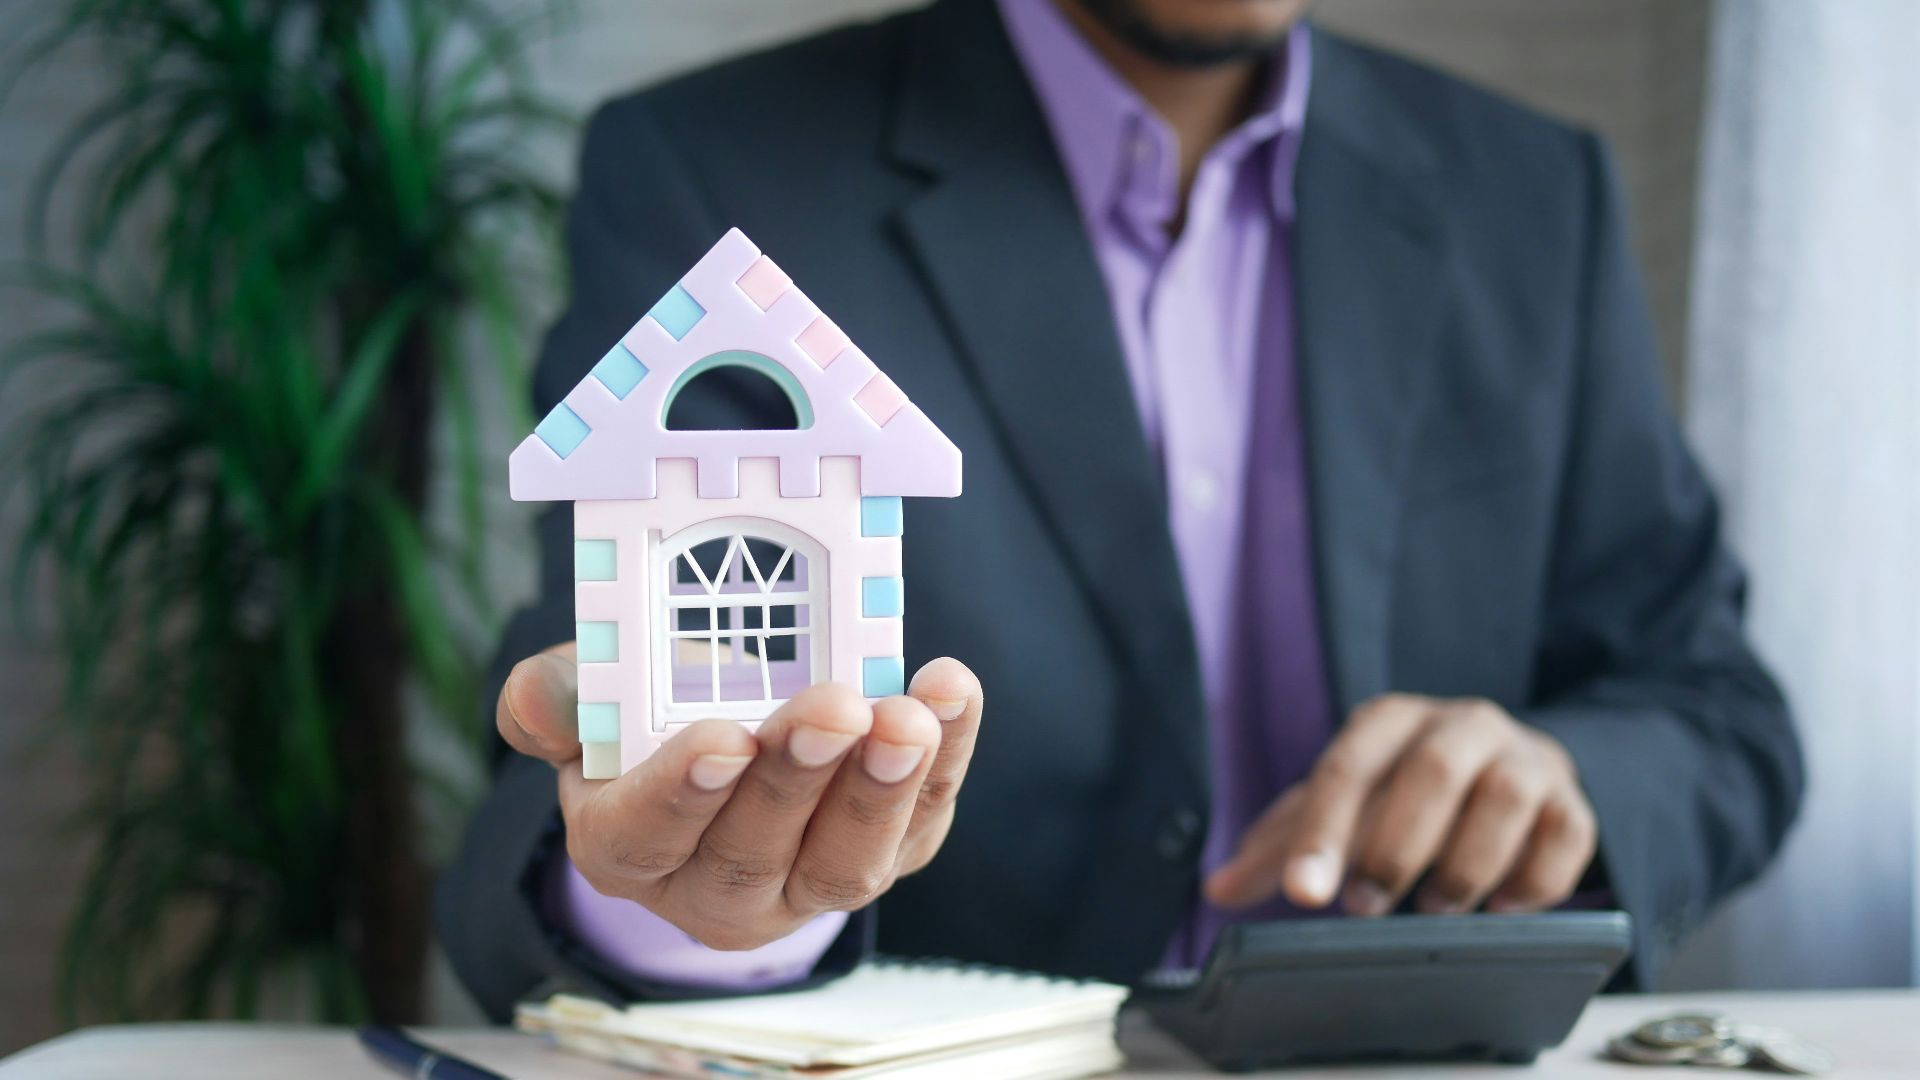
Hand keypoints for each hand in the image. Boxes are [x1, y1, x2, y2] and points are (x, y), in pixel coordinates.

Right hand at [497, 642, 983, 950]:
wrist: (728, 737)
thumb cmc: (650, 716)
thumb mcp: (590, 699)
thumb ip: (557, 697)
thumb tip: (539, 697)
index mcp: (626, 846)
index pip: (648, 834)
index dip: (685, 791)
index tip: (724, 738)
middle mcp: (715, 887)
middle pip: (753, 851)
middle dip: (798, 778)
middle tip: (834, 708)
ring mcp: (806, 883)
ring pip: (844, 861)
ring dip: (882, 788)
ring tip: (907, 717)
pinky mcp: (885, 855)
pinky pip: (920, 822)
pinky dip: (946, 760)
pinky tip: (950, 694)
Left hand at [1205, 694, 1596, 916]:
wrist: (1510, 768)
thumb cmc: (1408, 791)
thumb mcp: (1344, 806)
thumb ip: (1283, 845)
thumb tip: (1218, 888)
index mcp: (1391, 721)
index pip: (1348, 768)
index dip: (1322, 834)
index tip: (1304, 895)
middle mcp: (1462, 724)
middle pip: (1431, 771)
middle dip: (1396, 848)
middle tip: (1366, 908)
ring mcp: (1524, 759)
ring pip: (1503, 798)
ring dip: (1466, 864)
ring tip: (1437, 908)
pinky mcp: (1571, 801)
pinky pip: (1565, 834)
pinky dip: (1533, 880)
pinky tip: (1502, 908)